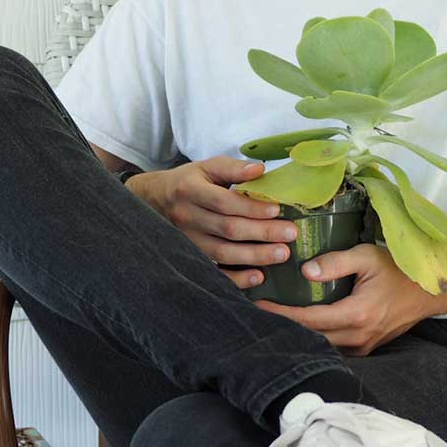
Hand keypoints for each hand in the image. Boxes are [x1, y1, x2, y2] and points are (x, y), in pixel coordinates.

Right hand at [132, 155, 301, 291]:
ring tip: (281, 254)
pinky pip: (214, 272)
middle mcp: (187, 218)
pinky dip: (236, 279)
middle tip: (290, 234)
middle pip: (227, 229)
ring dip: (254, 256)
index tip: (277, 210)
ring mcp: (187, 241)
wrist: (155, 201)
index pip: (225, 202)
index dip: (251, 207)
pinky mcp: (190, 257)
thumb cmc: (189, 182)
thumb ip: (233, 168)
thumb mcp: (206, 167)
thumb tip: (260, 170)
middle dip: (262, 233)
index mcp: (191, 191)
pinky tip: (258, 277)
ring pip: (222, 253)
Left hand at [253, 243, 446, 355]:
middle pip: (311, 337)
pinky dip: (314, 337)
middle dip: (283, 327)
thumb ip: (336, 262)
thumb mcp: (368, 256)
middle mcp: (359, 337)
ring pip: (321, 346)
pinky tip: (298, 325)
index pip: (309, 320)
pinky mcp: (366, 348)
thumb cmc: (398, 270)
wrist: (431, 291)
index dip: (281, 315)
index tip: (258, 307)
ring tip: (272, 320)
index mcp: (358, 315)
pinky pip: (333, 347)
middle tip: (256, 314)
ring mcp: (363, 346)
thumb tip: (305, 272)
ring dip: (297, 334)